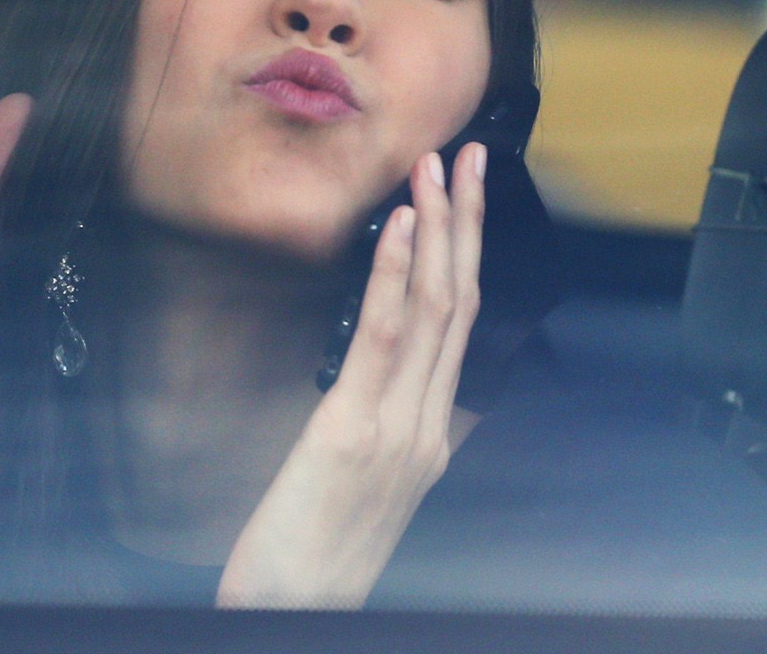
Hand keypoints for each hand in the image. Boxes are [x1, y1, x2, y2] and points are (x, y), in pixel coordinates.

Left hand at [217, 144, 485, 608]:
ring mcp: (400, 428)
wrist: (297, 614)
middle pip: (461, 305)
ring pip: (435, 311)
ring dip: (439, 231)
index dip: (466, 256)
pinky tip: (400, 227)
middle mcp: (430, 425)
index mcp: (433, 434)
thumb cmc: (318, 558)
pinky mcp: (352, 430)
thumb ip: (390, 429)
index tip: (463, 198)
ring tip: (437, 168)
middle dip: (467, 224)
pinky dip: (394, 276)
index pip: (459, 328)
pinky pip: (382, 339)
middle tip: (469, 156)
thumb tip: (391, 378)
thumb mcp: (368, 490)